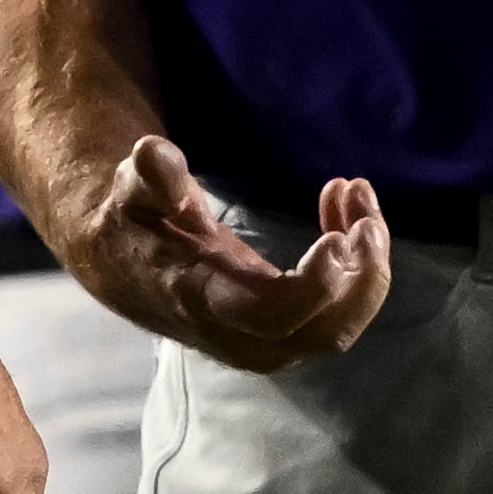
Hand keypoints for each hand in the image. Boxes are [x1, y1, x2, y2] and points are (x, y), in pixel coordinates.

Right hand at [68, 135, 389, 373]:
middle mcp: (241, 334)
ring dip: (367, 265)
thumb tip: (155, 154)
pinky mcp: (283, 328)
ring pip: (340, 325)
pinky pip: (337, 310)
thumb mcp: (129, 188)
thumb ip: (148, 174)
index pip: (273, 316)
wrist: (124, 267)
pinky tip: (342, 210)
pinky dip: (355, 265)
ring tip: (358, 196)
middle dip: (362, 277)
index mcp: (204, 299)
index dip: (316, 286)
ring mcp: (266, 339)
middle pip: (325, 333)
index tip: (339, 237)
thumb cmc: (132, 220)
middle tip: (368, 216)